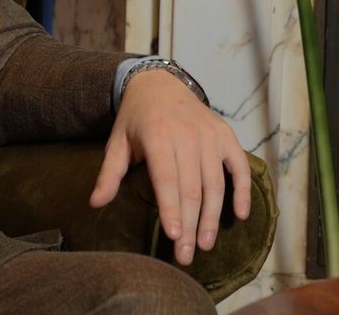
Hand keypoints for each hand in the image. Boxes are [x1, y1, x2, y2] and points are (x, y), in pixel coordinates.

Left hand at [88, 69, 251, 265]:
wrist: (160, 83)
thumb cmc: (136, 119)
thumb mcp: (117, 142)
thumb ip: (109, 173)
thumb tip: (95, 203)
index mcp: (159, 135)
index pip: (167, 179)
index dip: (172, 209)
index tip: (175, 236)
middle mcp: (188, 135)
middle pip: (192, 188)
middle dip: (191, 225)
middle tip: (187, 255)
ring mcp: (210, 135)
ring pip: (215, 183)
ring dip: (213, 217)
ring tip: (206, 244)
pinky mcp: (226, 135)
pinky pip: (239, 166)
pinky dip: (242, 191)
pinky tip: (239, 215)